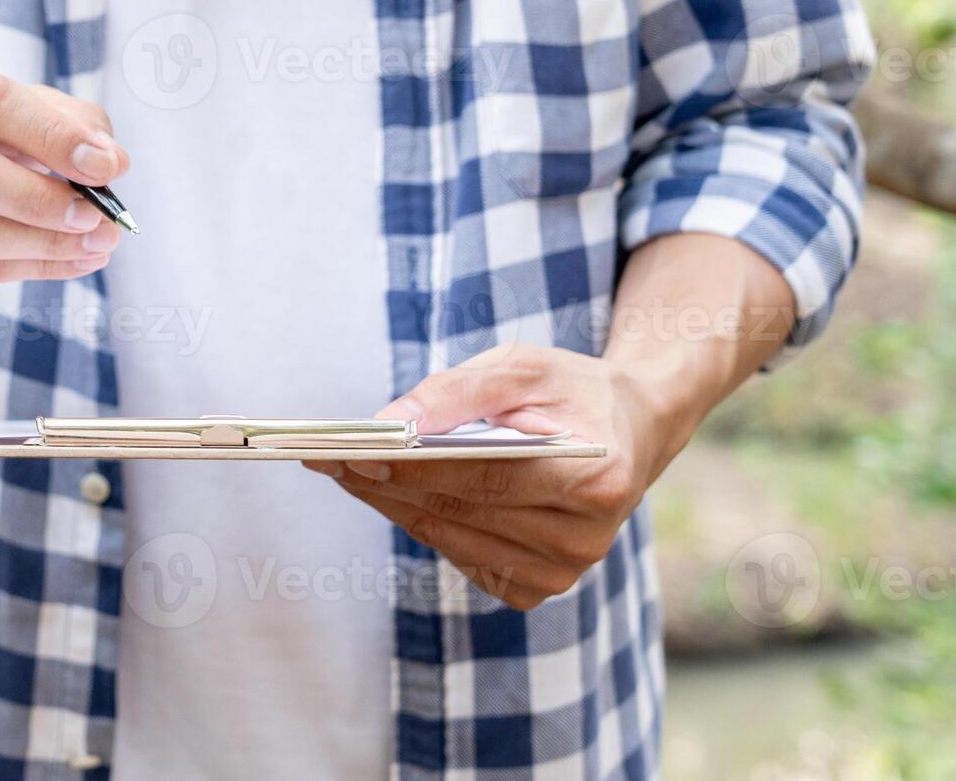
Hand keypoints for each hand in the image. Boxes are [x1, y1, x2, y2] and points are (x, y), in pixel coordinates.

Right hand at [0, 46, 128, 302]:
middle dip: (45, 199)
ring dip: (47, 244)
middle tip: (98, 214)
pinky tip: (69, 259)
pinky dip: (31, 268)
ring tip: (98, 242)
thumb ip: (59, 117)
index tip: (106, 164)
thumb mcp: (1, 103)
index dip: (52, 135)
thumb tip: (108, 160)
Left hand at [307, 344, 697, 609]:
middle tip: (326, 455)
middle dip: (386, 481)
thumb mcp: (522, 367)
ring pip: (451, 538)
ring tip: (345, 469)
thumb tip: (389, 423)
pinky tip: (391, 493)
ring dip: (392, 503)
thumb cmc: (571, 391)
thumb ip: (457, 391)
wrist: (630, 432)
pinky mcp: (537, 588)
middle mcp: (585, 538)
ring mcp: (562, 572)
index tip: (351, 448)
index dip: (412, 465)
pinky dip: (422, 523)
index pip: (484, 477)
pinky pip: (460, 556)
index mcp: (597, 477)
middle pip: (460, 511)